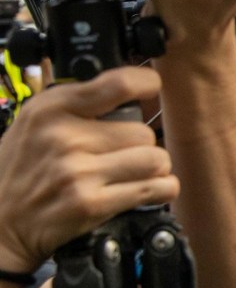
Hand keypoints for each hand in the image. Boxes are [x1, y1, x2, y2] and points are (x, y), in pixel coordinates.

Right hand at [0, 69, 179, 272]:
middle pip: (143, 131)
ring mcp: (78, 173)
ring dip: (154, 168)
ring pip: (155, 160)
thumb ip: (79, 105)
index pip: (118, 84)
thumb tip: (131, 91)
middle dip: (142, 144)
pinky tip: (149, 189)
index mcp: (51, 109)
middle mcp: (64, 138)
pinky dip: (161, 190)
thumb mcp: (36, 123)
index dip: (145, 83)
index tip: (151, 87)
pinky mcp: (91, 204)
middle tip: (126, 154)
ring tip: (137, 172)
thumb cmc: (22, 169)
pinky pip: (155, 189)